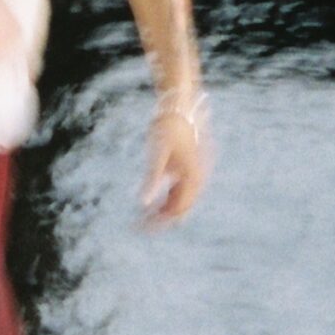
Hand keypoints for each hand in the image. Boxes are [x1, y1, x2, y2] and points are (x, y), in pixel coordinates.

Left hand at [141, 94, 209, 228]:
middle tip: (137, 227)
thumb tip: (144, 204)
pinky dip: (165, 199)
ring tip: (142, 218)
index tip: (141, 229)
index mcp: (193, 178)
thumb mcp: (156, 154)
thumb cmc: (167, 127)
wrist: (179, 105)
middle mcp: (196, 179)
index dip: (160, 222)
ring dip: (162, 210)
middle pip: (179, 208)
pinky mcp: (186, 168)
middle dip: (160, 220)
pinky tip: (151, 203)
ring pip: (178, 200)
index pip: (177, 210)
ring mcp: (193, 174)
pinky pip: (177, 190)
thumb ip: (152, 179)